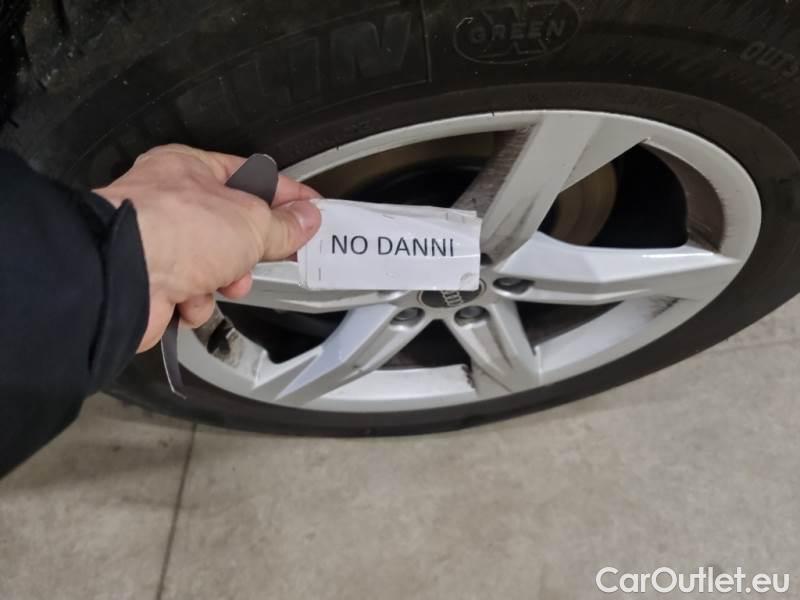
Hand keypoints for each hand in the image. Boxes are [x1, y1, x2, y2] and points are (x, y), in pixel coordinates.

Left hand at [94, 144, 320, 351]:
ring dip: (224, 279)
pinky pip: (189, 293)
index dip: (286, 194)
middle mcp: (169, 201)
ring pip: (213, 265)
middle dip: (250, 249)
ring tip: (221, 280)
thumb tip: (305, 220)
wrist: (123, 277)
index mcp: (191, 169)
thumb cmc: (172, 230)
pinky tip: (188, 297)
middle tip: (268, 254)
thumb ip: (284, 225)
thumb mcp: (251, 222)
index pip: (251, 176)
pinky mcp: (149, 281)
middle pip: (231, 226)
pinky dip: (195, 301)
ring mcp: (158, 243)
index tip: (312, 209)